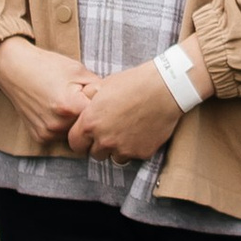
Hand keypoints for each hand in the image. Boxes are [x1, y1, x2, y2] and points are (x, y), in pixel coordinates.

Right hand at [0, 37, 92, 145]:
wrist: (14, 68)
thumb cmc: (46, 65)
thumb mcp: (78, 70)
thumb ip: (100, 88)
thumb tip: (114, 103)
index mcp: (70, 108)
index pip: (100, 114)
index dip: (99, 102)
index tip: (90, 92)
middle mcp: (58, 126)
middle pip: (88, 127)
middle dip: (88, 114)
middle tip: (77, 96)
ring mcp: (47, 134)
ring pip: (75, 133)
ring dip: (76, 122)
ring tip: (64, 101)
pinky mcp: (40, 137)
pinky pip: (61, 136)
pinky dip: (63, 126)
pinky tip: (54, 109)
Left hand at [68, 51, 199, 160]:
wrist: (164, 88)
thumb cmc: (133, 82)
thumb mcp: (103, 87)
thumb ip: (89, 103)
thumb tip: (82, 107)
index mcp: (90, 123)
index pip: (75, 144)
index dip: (81, 140)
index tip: (88, 138)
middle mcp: (104, 140)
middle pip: (95, 154)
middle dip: (100, 146)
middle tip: (111, 132)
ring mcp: (123, 149)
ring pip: (115, 158)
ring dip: (118, 149)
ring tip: (128, 131)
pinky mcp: (141, 153)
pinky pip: (134, 156)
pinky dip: (136, 147)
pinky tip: (142, 131)